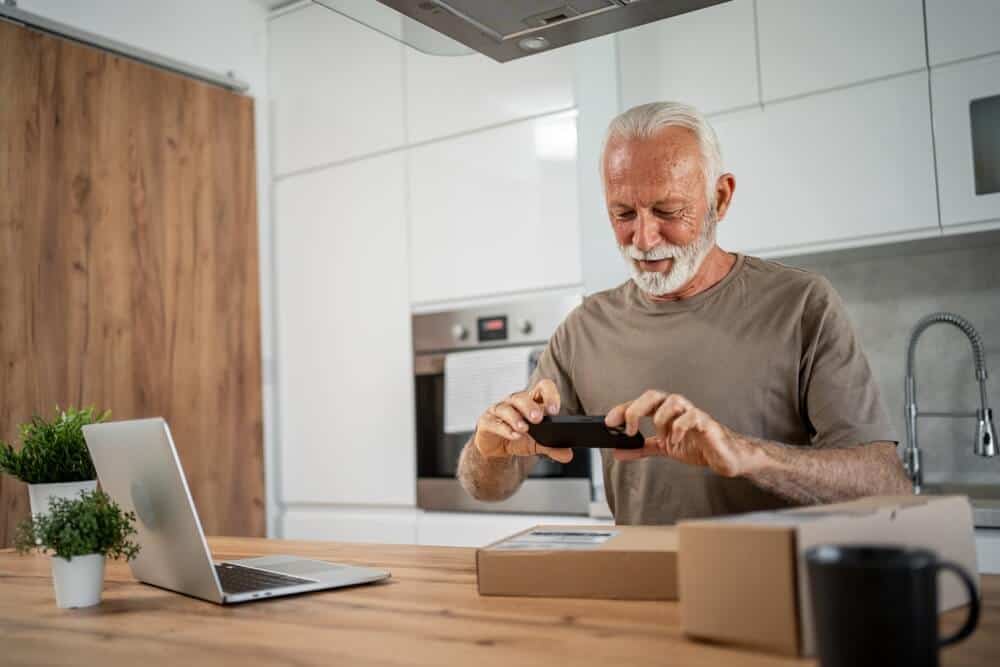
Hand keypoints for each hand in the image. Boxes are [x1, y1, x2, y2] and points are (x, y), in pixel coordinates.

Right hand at [473, 379, 572, 462]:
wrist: (496, 449)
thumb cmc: (518, 438)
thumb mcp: (538, 444)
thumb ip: (553, 448)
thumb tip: (568, 455)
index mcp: (531, 401)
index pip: (542, 388)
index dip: (549, 395)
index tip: (555, 410)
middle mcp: (514, 402)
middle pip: (522, 397)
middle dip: (530, 407)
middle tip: (538, 419)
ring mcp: (499, 410)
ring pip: (506, 408)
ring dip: (516, 418)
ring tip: (525, 429)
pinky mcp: (486, 422)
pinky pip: (494, 423)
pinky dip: (505, 429)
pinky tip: (514, 436)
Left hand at [605, 391, 750, 476]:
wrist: (726, 457)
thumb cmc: (698, 446)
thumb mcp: (664, 448)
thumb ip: (642, 448)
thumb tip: (618, 451)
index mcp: (665, 411)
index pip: (640, 403)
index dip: (622, 409)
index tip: (608, 422)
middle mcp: (678, 408)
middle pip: (653, 395)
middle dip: (636, 409)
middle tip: (628, 430)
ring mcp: (693, 413)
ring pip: (672, 401)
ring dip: (661, 420)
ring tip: (663, 439)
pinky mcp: (707, 423)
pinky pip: (691, 417)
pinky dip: (679, 429)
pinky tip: (676, 442)